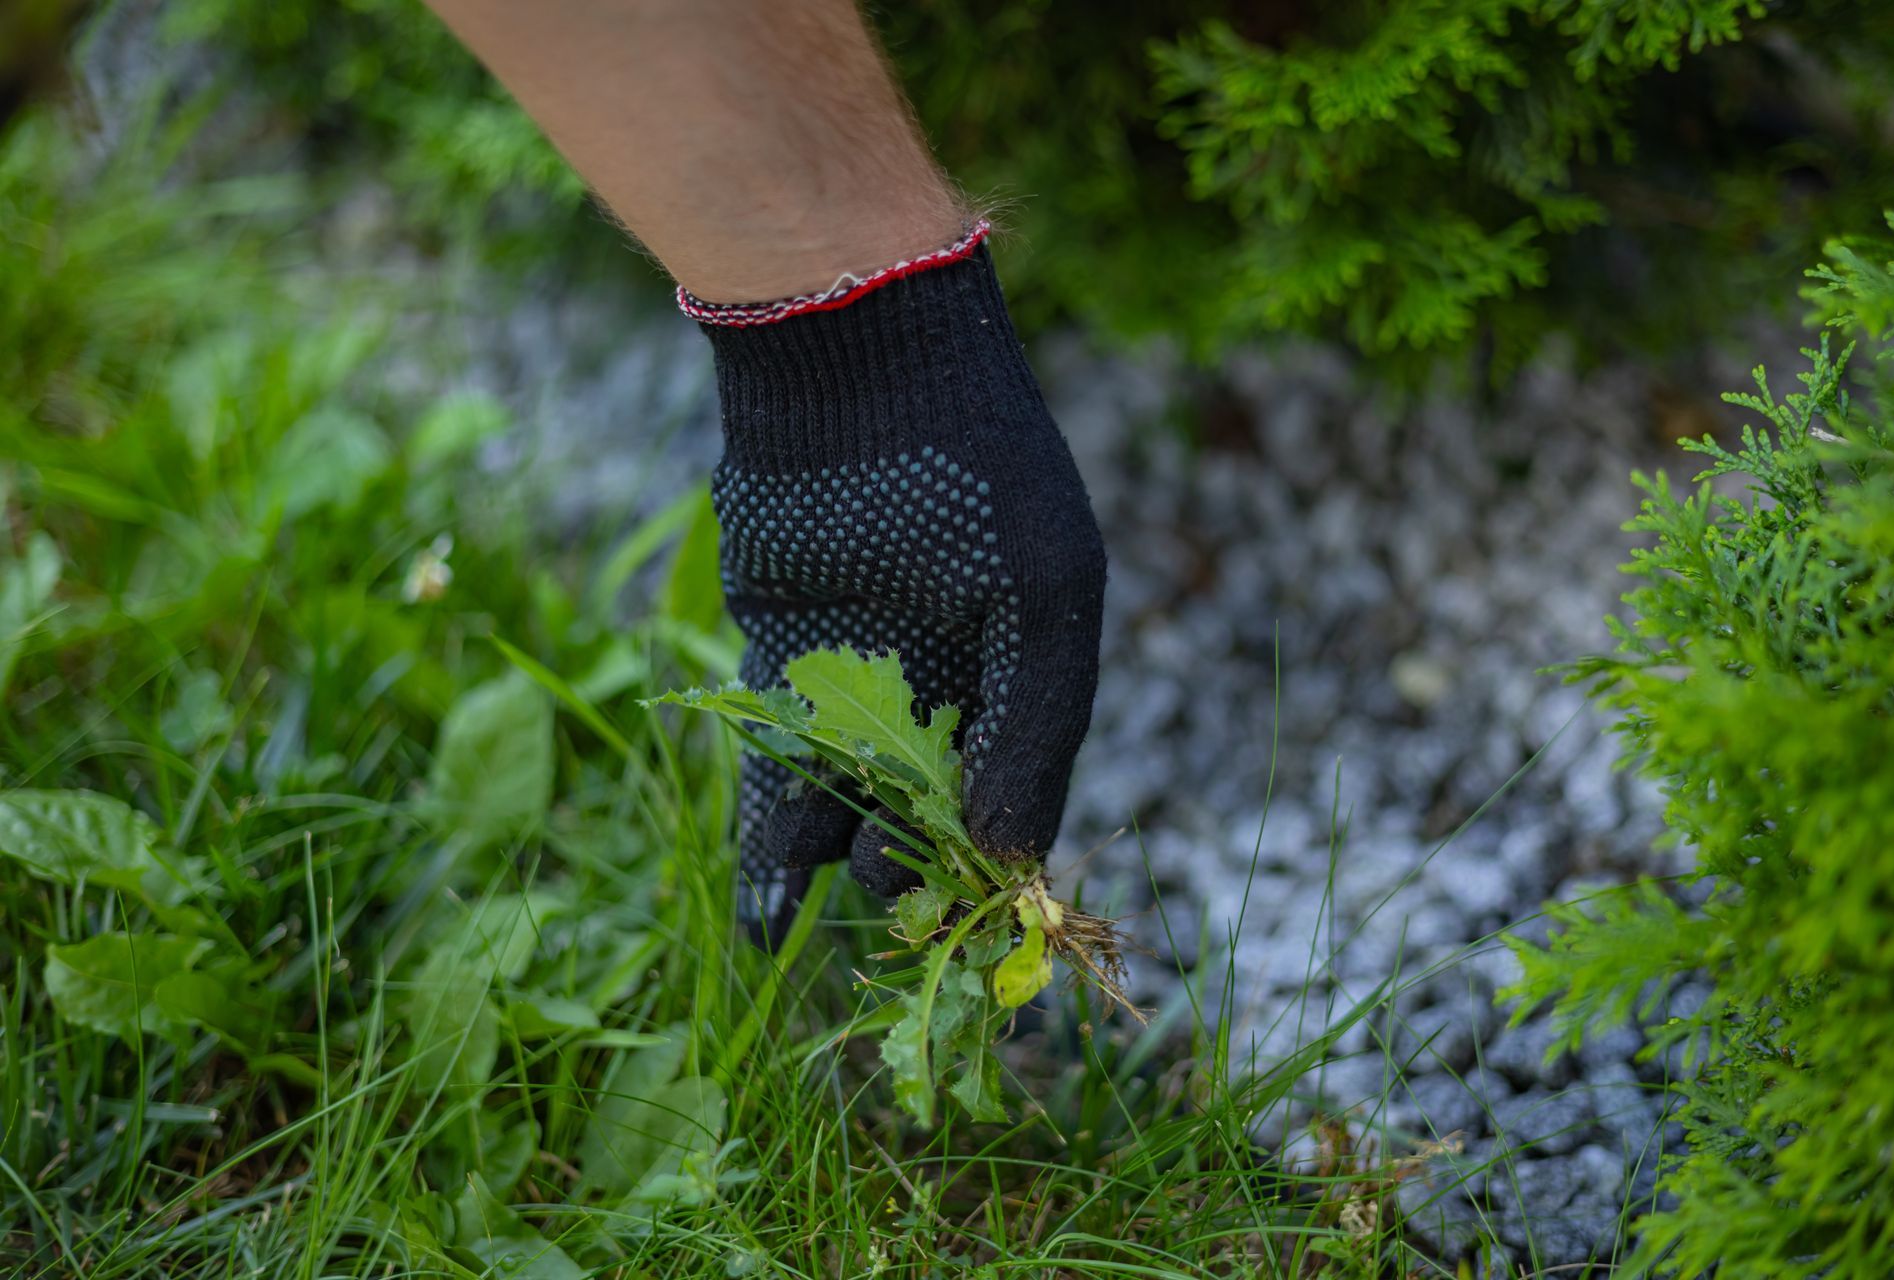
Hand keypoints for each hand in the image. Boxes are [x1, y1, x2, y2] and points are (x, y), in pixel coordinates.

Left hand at [692, 233, 1105, 945]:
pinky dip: (766, 826)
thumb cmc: (976, 471)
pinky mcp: (781, 660)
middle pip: (921, 816)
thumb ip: (1034, 731)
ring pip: (841, 800)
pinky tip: (762, 900)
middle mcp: (944, 688)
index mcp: (1022, 679)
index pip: (1012, 804)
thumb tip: (1006, 862)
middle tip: (880, 924)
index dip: (990, 873)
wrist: (853, 366)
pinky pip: (776, 759)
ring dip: (816, 871)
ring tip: (786, 942)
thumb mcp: (1041, 598)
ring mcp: (857, 678)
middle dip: (899, 878)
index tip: (968, 939)